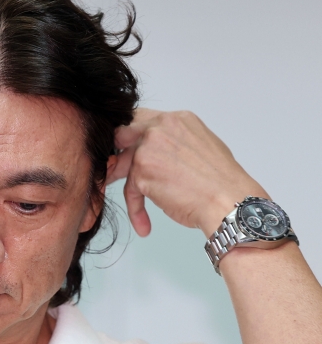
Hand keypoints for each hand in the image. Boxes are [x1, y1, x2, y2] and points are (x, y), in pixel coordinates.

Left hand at [107, 109, 267, 236]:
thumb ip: (175, 142)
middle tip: (115, 170)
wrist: (229, 202)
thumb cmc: (221, 183)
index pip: (142, 119)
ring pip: (126, 166)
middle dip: (118, 152)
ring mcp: (148, 149)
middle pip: (123, 135)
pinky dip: (136, 209)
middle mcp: (160, 128)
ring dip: (130, 187)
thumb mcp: (201, 146)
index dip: (132, 135)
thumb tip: (158, 152)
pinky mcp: (142, 172)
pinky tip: (143, 224)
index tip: (126, 149)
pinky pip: (131, 191)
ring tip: (136, 206)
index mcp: (177, 119)